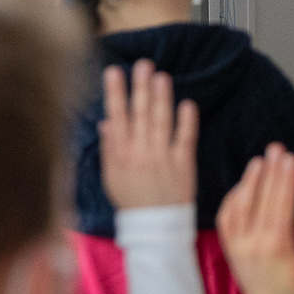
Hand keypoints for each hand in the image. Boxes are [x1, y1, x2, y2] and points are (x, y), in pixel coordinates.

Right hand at [99, 61, 197, 210]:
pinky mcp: (184, 165)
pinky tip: (187, 104)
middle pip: (139, 115)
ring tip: (162, 77)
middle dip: (140, 88)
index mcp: (121, 155)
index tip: (114, 71)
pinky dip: (186, 122)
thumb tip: (106, 121)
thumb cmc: (132, 201)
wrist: (155, 228)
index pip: (117, 118)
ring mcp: (162, 158)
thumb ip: (109, 148)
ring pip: (161, 123)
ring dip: (162, 99)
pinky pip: (185, 140)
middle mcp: (140, 154)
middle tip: (143, 65)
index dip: (115, 94)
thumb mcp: (112, 177)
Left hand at [216, 145, 293, 293]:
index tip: (289, 159)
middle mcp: (253, 244)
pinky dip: (232, 199)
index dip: (285, 181)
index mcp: (276, 249)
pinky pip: (226, 219)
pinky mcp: (230, 248)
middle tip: (277, 149)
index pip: (281, 207)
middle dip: (270, 172)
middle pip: (262, 201)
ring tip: (260, 160)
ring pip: (240, 206)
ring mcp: (238, 245)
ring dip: (250, 180)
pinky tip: (242, 185)